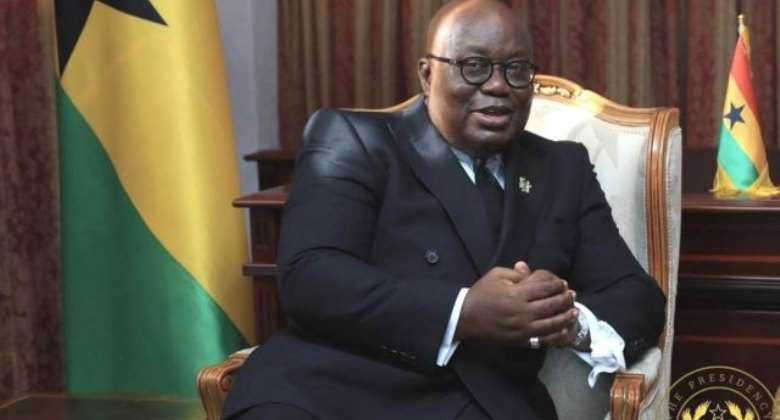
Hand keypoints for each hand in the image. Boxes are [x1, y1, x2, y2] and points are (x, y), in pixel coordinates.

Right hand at [455, 262, 577, 344]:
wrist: (465, 318)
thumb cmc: (480, 294)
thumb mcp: (495, 275)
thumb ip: (516, 273)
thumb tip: (530, 270)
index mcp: (516, 294)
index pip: (544, 287)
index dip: (556, 284)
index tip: (562, 282)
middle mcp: (522, 312)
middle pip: (552, 304)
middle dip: (565, 298)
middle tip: (572, 295)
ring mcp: (523, 328)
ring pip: (552, 323)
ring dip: (566, 316)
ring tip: (574, 311)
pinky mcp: (521, 340)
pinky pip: (544, 340)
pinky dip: (557, 335)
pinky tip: (565, 329)